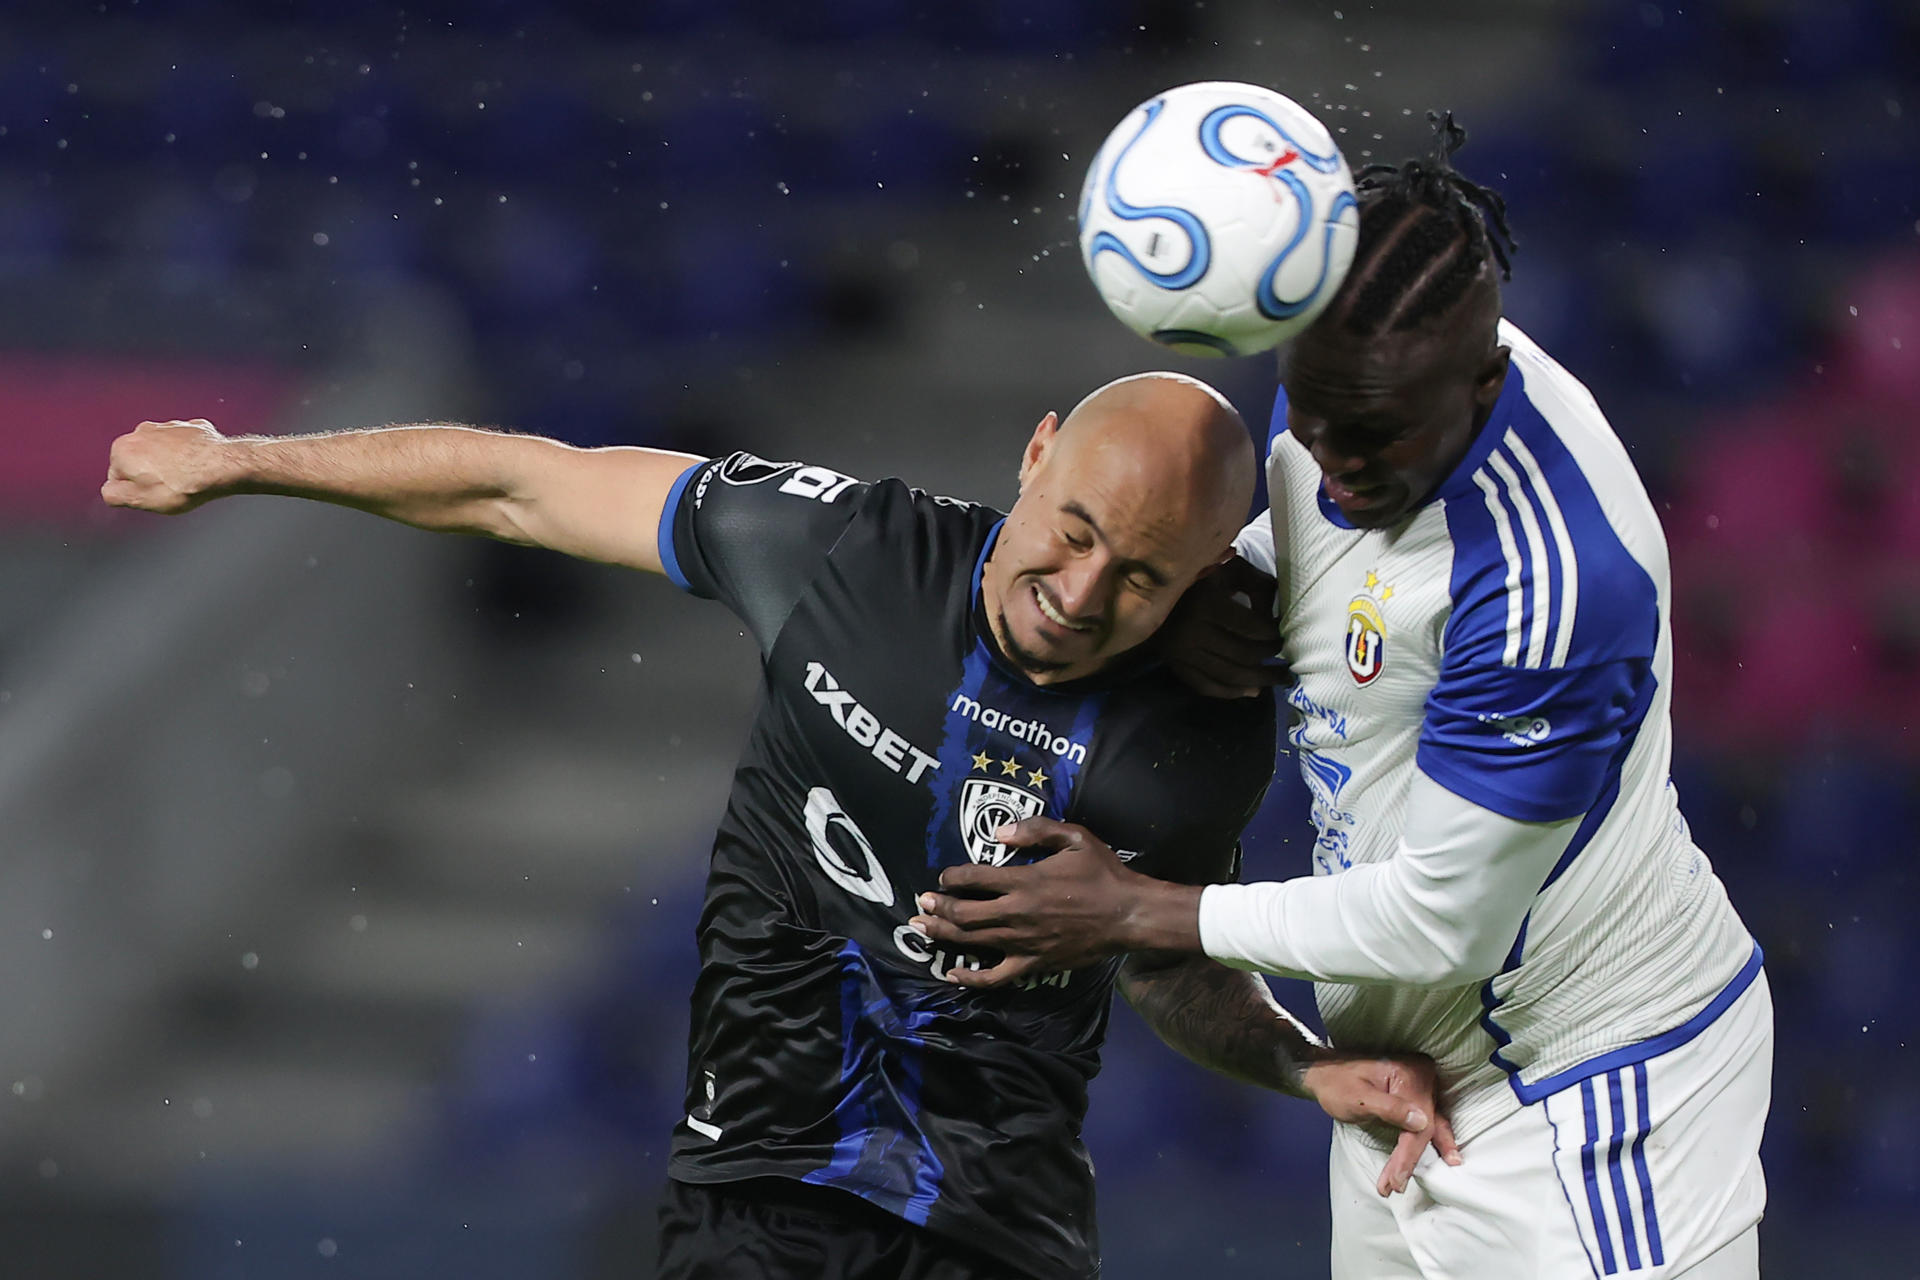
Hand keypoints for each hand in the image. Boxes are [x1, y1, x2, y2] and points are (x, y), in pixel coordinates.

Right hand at [102, 419, 233, 513]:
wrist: (222, 466)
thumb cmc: (183, 484)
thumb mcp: (140, 500)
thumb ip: (114, 495)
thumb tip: (109, 491)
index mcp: (123, 449)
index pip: (118, 477)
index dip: (135, 491)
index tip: (151, 495)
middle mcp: (142, 432)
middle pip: (140, 461)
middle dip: (151, 475)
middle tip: (170, 489)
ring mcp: (169, 426)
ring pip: (163, 451)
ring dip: (171, 464)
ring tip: (187, 479)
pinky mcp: (192, 427)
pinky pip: (187, 445)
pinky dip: (191, 455)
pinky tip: (200, 467)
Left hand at [911, 817, 1200, 987]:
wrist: (1129, 915)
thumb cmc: (1103, 873)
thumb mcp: (1075, 837)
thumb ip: (1036, 830)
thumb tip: (999, 833)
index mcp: (1025, 881)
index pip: (975, 878)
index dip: (952, 876)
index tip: (944, 876)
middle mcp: (1017, 913)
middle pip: (965, 914)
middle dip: (938, 908)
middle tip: (922, 903)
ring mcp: (1023, 943)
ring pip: (972, 942)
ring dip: (943, 935)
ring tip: (921, 929)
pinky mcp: (1033, 964)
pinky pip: (995, 976)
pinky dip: (970, 977)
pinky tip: (952, 974)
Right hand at [1161, 556, 1288, 698]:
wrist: (1150, 584)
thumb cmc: (1200, 572)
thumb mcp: (1232, 568)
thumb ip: (1259, 586)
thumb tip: (1276, 617)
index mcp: (1206, 603)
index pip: (1252, 628)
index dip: (1274, 634)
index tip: (1286, 634)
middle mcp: (1191, 631)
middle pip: (1242, 655)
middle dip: (1270, 658)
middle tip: (1287, 658)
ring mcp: (1180, 651)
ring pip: (1226, 676)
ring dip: (1258, 681)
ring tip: (1280, 679)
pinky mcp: (1173, 663)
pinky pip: (1204, 685)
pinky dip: (1230, 692)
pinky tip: (1252, 691)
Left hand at [1304, 1053, 1461, 1195]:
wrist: (1327, 1073)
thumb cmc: (1337, 1083)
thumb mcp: (1357, 1097)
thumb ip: (1390, 1108)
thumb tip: (1421, 1122)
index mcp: (1409, 1074)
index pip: (1417, 1123)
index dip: (1408, 1155)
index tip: (1395, 1181)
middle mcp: (1422, 1077)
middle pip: (1426, 1126)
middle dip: (1410, 1159)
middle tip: (1395, 1186)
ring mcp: (1421, 1085)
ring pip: (1432, 1124)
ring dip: (1425, 1152)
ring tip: (1436, 1171)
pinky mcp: (1416, 1094)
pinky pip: (1429, 1120)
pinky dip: (1427, 1140)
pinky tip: (1441, 1154)